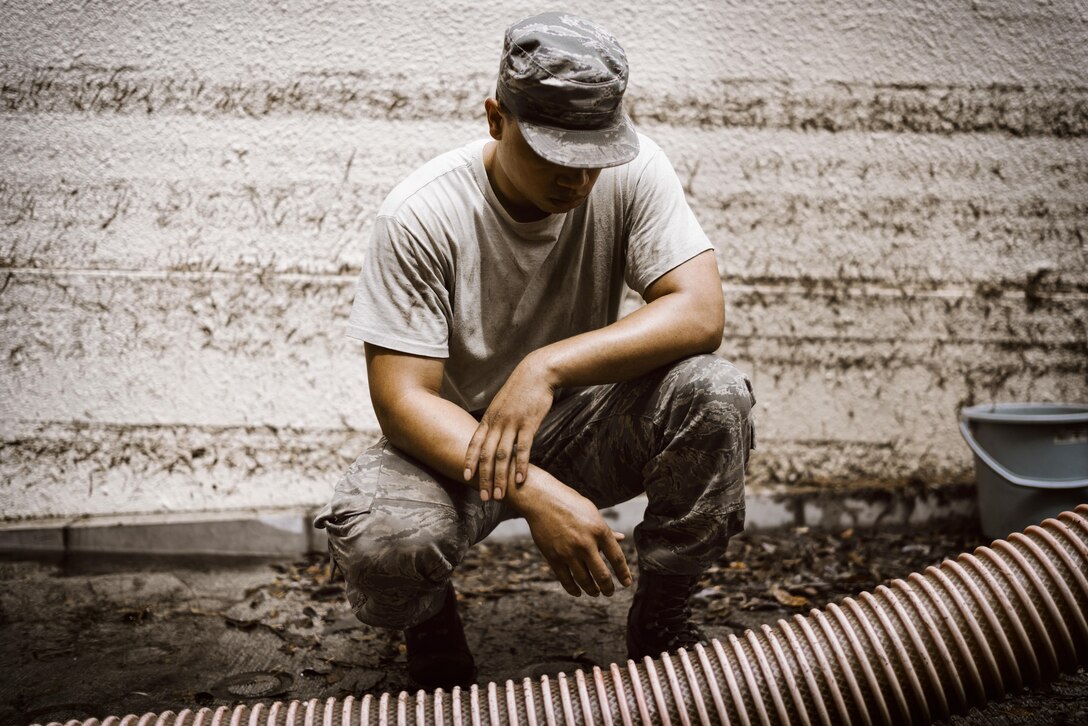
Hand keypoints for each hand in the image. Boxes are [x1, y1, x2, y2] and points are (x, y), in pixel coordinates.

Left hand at [463, 352, 556, 500]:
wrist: (537, 373)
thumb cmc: (520, 390)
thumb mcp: (502, 404)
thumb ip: (495, 421)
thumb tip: (492, 436)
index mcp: (489, 418)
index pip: (474, 443)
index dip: (469, 461)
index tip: (465, 477)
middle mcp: (497, 422)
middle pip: (486, 455)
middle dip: (483, 478)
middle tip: (484, 497)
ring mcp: (512, 423)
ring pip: (502, 455)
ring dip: (500, 477)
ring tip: (500, 495)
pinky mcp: (529, 424)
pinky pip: (523, 448)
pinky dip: (520, 465)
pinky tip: (520, 479)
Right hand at [513, 468, 632, 596]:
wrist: (542, 500)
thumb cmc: (569, 503)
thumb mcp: (592, 512)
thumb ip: (606, 529)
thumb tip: (621, 538)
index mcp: (600, 530)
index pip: (617, 558)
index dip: (624, 574)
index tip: (626, 583)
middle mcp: (586, 543)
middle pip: (602, 575)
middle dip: (608, 588)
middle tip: (610, 592)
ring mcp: (569, 552)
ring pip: (584, 581)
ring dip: (592, 590)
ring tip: (596, 593)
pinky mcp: (553, 557)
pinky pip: (566, 580)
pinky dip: (573, 589)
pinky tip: (578, 592)